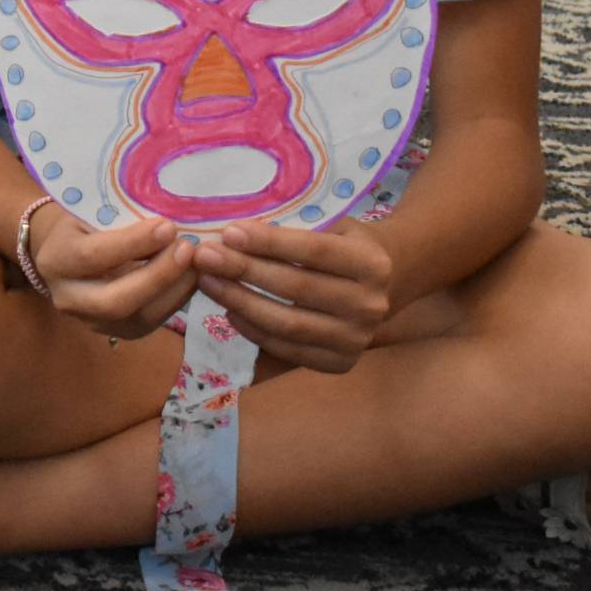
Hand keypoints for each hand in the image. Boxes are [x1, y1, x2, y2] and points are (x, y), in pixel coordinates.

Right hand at [30, 210, 200, 340]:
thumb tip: (168, 228)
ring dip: (174, 290)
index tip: (167, 227)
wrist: (65, 257)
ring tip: (197, 263)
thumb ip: (120, 223)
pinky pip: (153, 322)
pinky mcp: (119, 332)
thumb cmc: (82, 226)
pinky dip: (177, 299)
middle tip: (187, 250)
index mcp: (55, 261)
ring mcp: (93, 322)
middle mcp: (69, 299)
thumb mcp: (89, 215)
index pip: (93, 256)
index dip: (133, 243)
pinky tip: (192, 278)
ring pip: (139, 318)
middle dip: (157, 277)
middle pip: (114, 301)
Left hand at [189, 220, 396, 372]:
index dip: (268, 242)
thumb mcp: (333, 227)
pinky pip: (286, 349)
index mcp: (372, 264)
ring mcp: (357, 339)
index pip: (313, 251)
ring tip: (207, 281)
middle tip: (204, 256)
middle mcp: (371, 305)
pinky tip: (228, 310)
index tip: (227, 232)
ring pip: (286, 323)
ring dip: (239, 301)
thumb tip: (230, 237)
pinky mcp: (341, 363)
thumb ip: (294, 235)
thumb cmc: (344, 247)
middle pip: (295, 288)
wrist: (386, 285)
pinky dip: (252, 330)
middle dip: (243, 270)